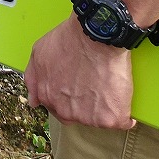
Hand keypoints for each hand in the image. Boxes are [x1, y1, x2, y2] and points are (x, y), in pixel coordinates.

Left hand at [25, 14, 135, 129]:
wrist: (95, 36)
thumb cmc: (69, 40)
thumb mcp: (39, 53)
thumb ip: (33, 79)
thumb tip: (34, 101)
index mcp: (47, 97)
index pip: (57, 108)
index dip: (70, 97)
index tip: (79, 88)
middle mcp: (65, 112)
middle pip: (77, 116)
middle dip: (85, 104)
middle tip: (94, 85)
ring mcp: (88, 117)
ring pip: (98, 119)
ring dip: (104, 107)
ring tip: (107, 85)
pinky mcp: (110, 118)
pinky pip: (122, 121)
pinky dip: (125, 113)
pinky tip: (122, 98)